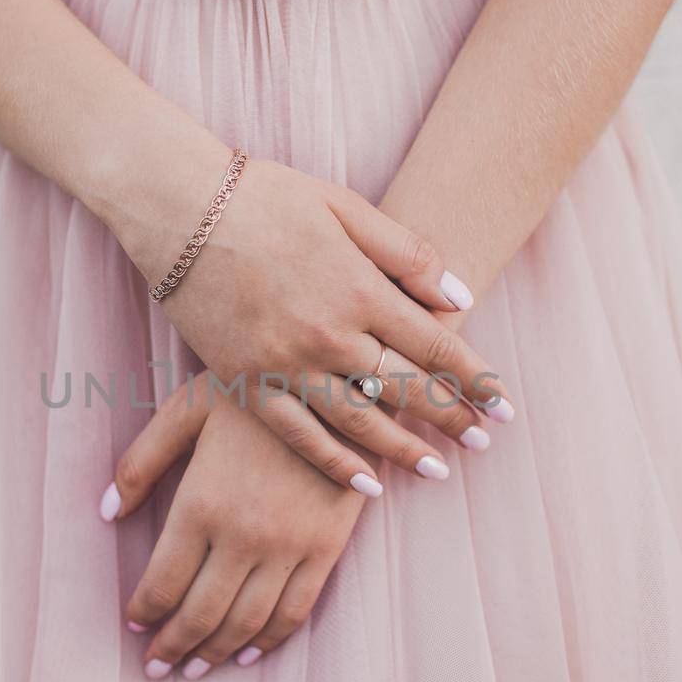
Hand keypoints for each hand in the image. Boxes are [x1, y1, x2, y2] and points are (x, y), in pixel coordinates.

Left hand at [103, 381, 365, 678]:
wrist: (341, 382)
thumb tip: (107, 513)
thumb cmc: (254, 390)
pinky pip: (294, 611)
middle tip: (157, 668)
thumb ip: (141, 462)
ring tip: (195, 670)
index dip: (145, 611)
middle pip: (200, 614)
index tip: (134, 624)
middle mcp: (242, 535)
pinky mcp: (326, 549)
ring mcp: (288, 547)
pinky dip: (268, 641)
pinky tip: (247, 653)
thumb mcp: (186, 410)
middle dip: (173, 647)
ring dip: (215, 654)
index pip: (162, 582)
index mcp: (201, 503)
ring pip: (245, 623)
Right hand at [111, 141, 514, 495]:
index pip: (436, 346)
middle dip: (452, 418)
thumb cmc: (264, 196)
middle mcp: (329, 335)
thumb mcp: (345, 206)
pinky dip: (334, 463)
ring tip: (436, 471)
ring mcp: (285, 364)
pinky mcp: (245, 383)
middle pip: (407, 389)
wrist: (177, 206)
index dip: (476, 379)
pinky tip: (365, 485)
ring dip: (403, 450)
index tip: (504, 406)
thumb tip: (462, 296)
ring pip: (359, 422)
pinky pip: (298, 435)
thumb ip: (406, 253)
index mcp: (360, 288)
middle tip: (483, 441)